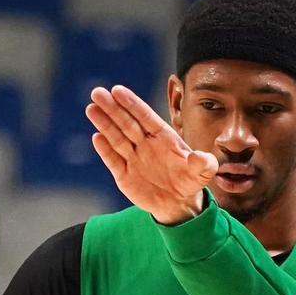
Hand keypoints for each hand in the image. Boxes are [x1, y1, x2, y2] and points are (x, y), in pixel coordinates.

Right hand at [86, 85, 215, 224]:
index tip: (117, 90)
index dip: (132, 104)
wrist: (178, 203)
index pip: (145, 117)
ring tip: (92, 108)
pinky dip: (105, 150)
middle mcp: (145, 143)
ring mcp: (133, 157)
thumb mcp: (203, 173)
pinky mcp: (124, 174)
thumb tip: (200, 157)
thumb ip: (204, 164)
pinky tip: (97, 137)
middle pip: (127, 122)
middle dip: (112, 108)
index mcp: (163, 137)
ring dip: (104, 124)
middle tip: (97, 93)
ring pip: (116, 138)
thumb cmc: (190, 181)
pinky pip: (113, 160)